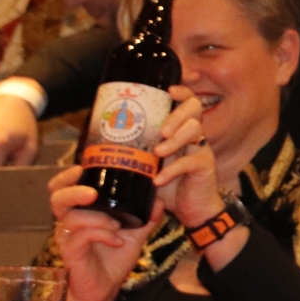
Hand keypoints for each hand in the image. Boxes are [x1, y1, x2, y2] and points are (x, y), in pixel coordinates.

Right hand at [49, 166, 163, 300]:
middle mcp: (68, 223)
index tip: (81, 167)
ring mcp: (67, 239)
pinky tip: (117, 240)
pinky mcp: (70, 254)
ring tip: (116, 225)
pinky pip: (80, 238)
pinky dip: (101, 234)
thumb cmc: (113, 259)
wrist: (105, 289)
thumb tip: (159, 200)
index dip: (67, 177)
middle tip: (93, 193)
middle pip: (58, 199)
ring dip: (97, 218)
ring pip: (71, 218)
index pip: (63, 189)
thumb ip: (145, 218)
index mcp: (80, 213)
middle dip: (74, 191)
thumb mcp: (134, 235)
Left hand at [149, 87, 245, 270]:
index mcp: (179, 129)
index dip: (181, 92)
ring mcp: (200, 149)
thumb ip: (134, 153)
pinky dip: (172, 170)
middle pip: (194, 109)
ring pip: (195, 130)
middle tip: (161, 130)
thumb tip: (95, 144)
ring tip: (159, 152)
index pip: (186, 101)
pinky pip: (191, 162)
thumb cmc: (167, 186)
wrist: (190, 209)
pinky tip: (159, 180)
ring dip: (175, 139)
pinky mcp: (204, 167)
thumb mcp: (148, 165)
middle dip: (176, 115)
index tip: (169, 90)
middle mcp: (193, 135)